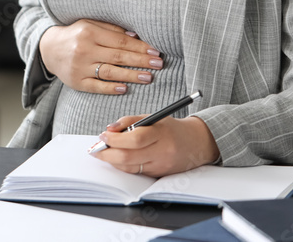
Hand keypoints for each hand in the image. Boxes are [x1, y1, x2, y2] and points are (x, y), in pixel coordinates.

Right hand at [39, 19, 162, 93]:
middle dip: (140, 60)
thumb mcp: (90, 25)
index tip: (155, 51)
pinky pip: (96, 86)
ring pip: (110, 72)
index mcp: (90, 33)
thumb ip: (112, 29)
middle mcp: (84, 50)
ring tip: (148, 77)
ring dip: (131, 75)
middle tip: (158, 64)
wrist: (48, 48)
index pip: (120, 41)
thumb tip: (135, 36)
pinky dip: (111, 88)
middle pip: (118, 56)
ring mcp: (80, 67)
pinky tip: (125, 88)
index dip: (140, 46)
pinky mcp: (76, 82)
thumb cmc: (75, 35)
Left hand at [92, 115, 219, 176]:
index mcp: (161, 133)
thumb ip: (129, 121)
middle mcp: (162, 152)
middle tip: (96, 148)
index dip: (115, 139)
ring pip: (129, 168)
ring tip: (103, 152)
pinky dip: (123, 165)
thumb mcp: (152, 117)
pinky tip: (116, 157)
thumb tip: (109, 130)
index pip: (134, 139)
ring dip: (112, 161)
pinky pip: (136, 172)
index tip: (103, 136)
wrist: (196, 143)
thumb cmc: (170, 128)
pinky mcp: (158, 175)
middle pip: (128, 157)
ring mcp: (160, 166)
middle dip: (107, 154)